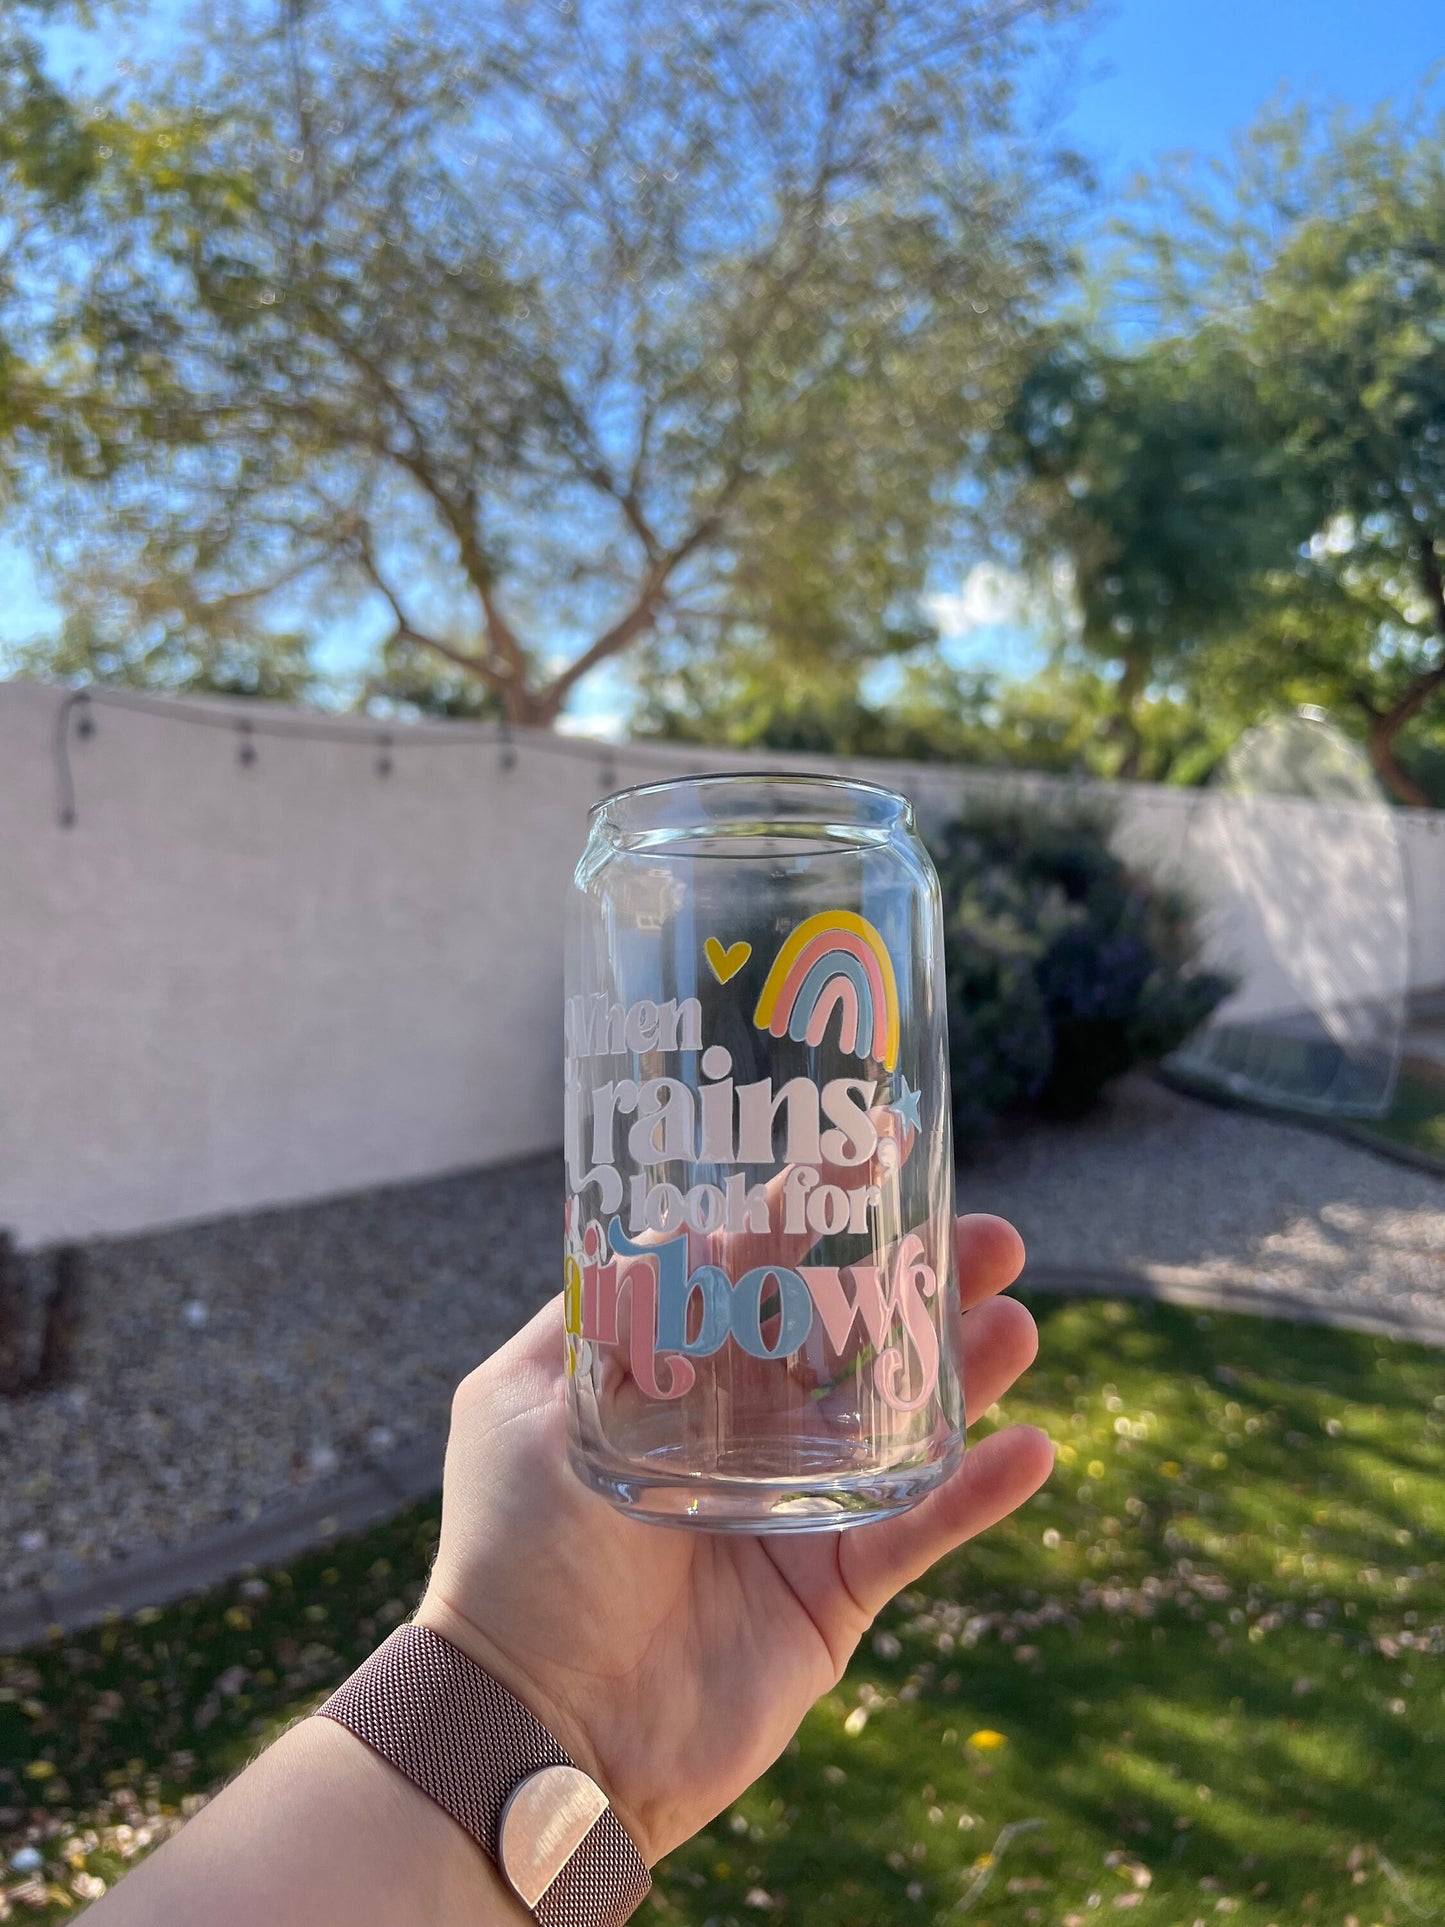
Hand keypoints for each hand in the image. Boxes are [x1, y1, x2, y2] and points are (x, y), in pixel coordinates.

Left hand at [417, 1213, 1051, 1865]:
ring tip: (1019, 1322)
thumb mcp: (531, 1409)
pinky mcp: (833, 1589)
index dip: (815, 1214)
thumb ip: (603, 1318)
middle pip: (849, 1336)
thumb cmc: (514, 1558)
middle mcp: (741, 1430)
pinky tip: (1031, 1446)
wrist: (534, 1730)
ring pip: (899, 1420)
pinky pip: (917, 1529)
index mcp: (671, 1376)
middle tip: (991, 1235)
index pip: (755, 1274)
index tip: (877, 1155)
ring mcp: (795, 1507)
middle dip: (920, 1282)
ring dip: (965, 1370)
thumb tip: (676, 1225)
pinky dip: (972, 1491)